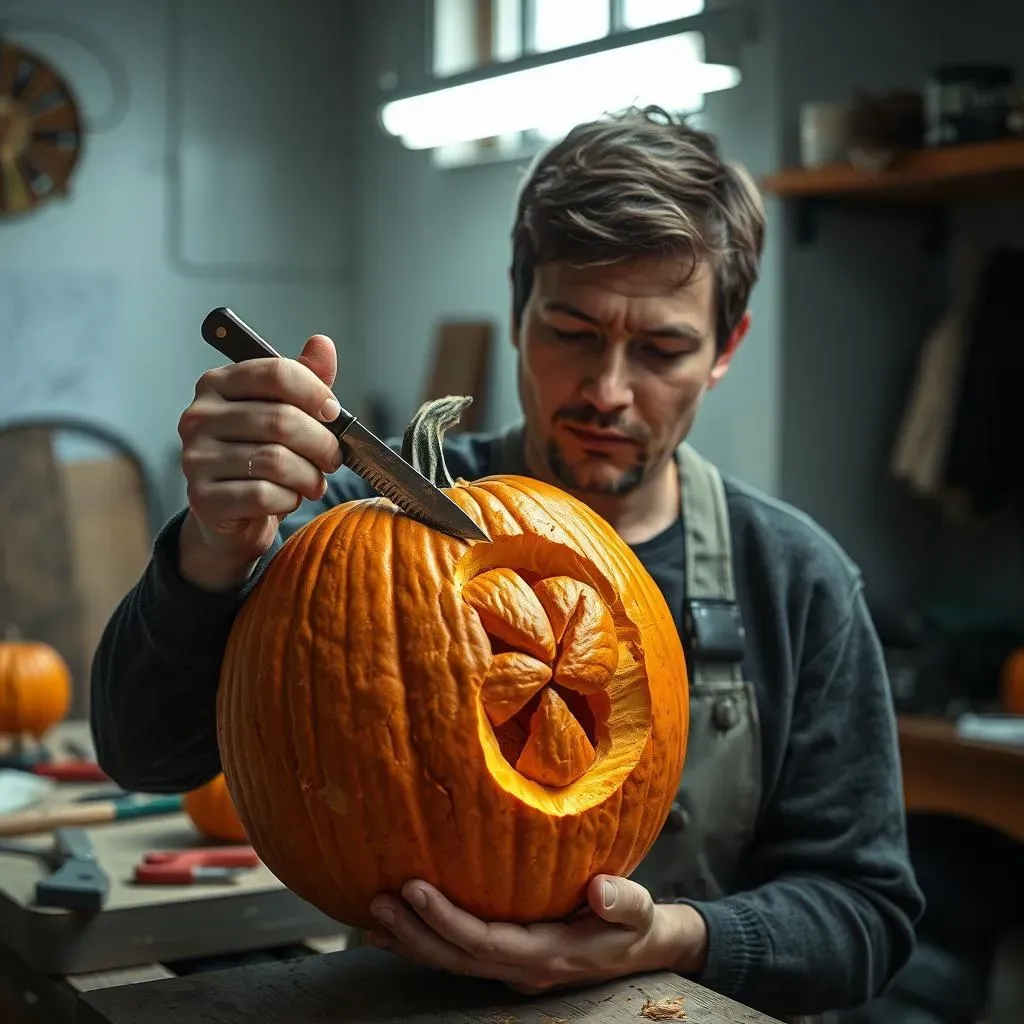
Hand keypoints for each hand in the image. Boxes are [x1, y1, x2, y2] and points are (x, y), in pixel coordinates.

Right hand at [176, 334, 343, 589]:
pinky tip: (288, 498)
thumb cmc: (263, 455)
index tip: (334, 414)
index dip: (315, 393)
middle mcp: (198, 416)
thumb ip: (305, 379)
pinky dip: (288, 500)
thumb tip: (322, 344)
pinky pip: (262, 495)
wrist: (234, 513)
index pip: (277, 373)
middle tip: (333, 458)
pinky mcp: (201, 498)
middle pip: (282, 420)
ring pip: (275, 461)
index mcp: (218, 384)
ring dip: (308, 476)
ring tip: (313, 482)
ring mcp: (195, 457)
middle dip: (321, 443)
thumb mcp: (286, 412)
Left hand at [366, 875, 707, 993]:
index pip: (484, 942)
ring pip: (451, 962)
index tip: (414, 889)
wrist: (640, 949)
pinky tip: (399, 930)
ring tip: (373, 918)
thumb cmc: (635, 924)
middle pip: (456, 957)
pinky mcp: (507, 959)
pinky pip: (458, 956)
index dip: (445, 919)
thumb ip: (623, 902)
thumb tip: (600, 890)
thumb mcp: (639, 911)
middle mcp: (521, 969)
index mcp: (547, 955)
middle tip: (378, 901)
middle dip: (414, 932)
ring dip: (411, 941)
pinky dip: (425, 944)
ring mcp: (512, 969)